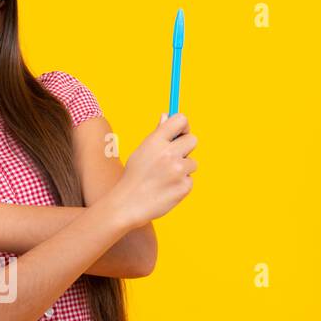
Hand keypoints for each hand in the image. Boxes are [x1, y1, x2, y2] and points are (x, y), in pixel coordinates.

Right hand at [110, 111, 198, 228]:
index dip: (183, 126)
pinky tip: (166, 190)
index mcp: (156, 141)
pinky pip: (189, 180)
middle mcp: (168, 153)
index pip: (181, 120)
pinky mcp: (184, 187)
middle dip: (186, 148)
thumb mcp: (141, 152)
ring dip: (183, 169)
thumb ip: (157, 134)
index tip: (181, 133)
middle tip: (173, 159)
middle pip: (193, 140)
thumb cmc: (133, 177)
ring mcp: (178, 171)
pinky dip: (180, 185)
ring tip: (165, 178)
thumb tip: (167, 115)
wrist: (127, 205)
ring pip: (193, 163)